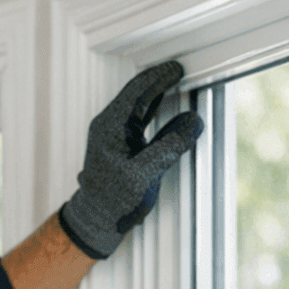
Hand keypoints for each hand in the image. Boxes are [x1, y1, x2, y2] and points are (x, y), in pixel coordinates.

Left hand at [58, 60, 204, 259]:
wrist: (95, 219)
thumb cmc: (113, 202)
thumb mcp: (145, 176)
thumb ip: (168, 146)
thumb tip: (192, 122)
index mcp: (110, 128)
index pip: (137, 91)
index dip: (159, 77)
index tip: (177, 69)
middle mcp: (107, 126)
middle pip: (135, 92)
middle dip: (157, 79)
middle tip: (179, 70)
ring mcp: (110, 134)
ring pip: (135, 103)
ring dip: (154, 92)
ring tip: (173, 81)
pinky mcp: (116, 143)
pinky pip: (135, 117)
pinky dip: (151, 107)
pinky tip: (161, 105)